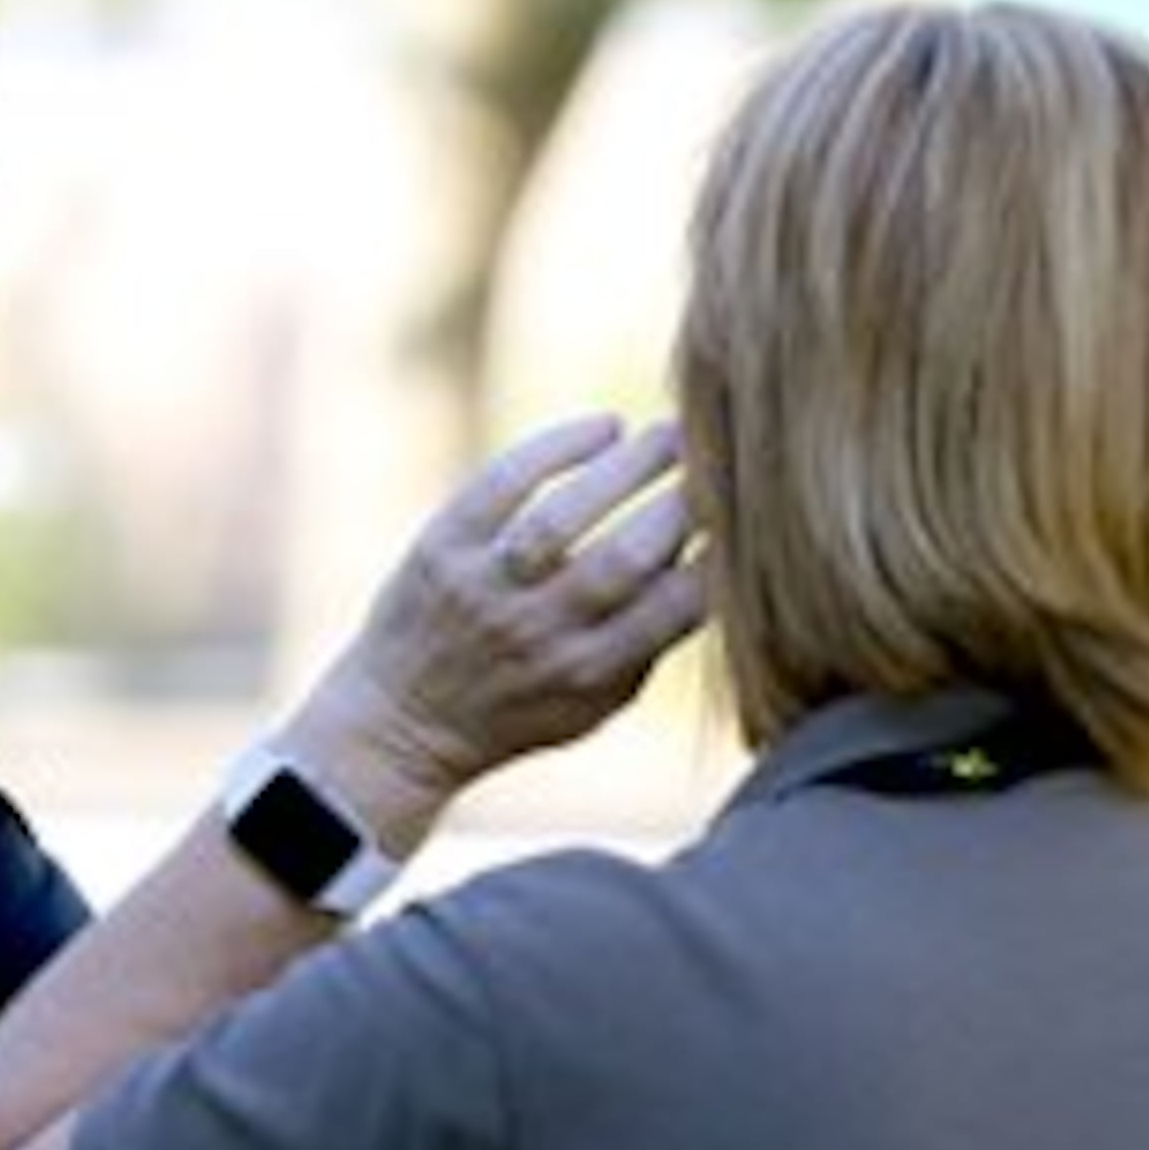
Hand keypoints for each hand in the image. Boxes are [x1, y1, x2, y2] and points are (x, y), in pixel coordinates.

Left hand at [283, 412, 708, 846]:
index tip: (747, 519)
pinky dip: (560, 446)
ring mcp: (485, 589)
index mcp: (589, 673)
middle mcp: (538, 633)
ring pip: (566, 515)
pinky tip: (603, 428)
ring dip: (629, 467)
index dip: (722, 556)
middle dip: (683, 504)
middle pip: (627, 557)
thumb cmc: (516, 710)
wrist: (401, 721)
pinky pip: (505, 483)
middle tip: (718, 466)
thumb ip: (650, 649)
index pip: (676, 608)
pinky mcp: (443, 548)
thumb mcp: (593, 706)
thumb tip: (717, 575)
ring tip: (669, 436)